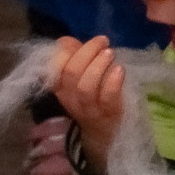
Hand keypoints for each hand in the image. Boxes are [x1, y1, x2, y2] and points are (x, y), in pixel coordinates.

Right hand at [47, 36, 127, 170]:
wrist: (105, 134)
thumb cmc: (94, 98)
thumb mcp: (80, 79)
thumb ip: (74, 57)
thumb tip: (64, 40)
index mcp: (61, 89)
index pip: (54, 70)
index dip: (64, 53)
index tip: (76, 42)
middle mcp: (71, 99)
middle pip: (71, 74)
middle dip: (86, 53)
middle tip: (102, 41)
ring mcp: (89, 109)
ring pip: (85, 87)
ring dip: (98, 66)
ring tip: (110, 53)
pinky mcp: (109, 114)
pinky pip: (108, 98)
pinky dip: (113, 82)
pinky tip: (120, 70)